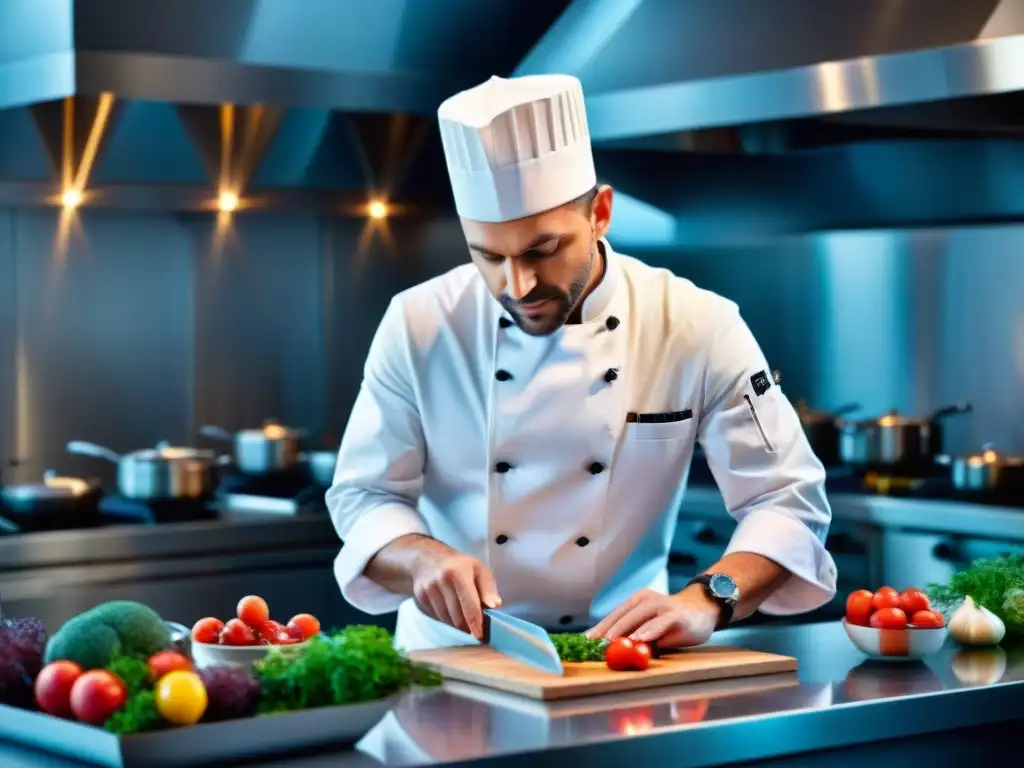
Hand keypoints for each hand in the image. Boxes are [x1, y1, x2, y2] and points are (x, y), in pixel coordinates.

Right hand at [412, 544, 501, 640]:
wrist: (428, 558)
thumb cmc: (460, 565)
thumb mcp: (479, 569)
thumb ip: (488, 588)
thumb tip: (495, 606)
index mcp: (459, 572)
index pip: (469, 604)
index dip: (476, 623)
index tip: (480, 635)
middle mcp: (441, 581)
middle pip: (457, 616)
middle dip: (468, 625)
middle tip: (475, 626)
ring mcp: (429, 589)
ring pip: (447, 619)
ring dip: (457, 624)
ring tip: (464, 617)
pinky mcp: (420, 597)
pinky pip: (437, 617)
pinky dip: (447, 619)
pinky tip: (451, 611)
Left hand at [585, 587, 719, 647]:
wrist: (702, 609)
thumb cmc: (672, 622)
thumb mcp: (651, 628)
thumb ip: (634, 637)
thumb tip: (612, 652)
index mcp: (636, 602)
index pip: (614, 616)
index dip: (599, 629)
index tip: (585, 642)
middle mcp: (646, 600)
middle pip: (622, 616)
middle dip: (607, 632)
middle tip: (593, 646)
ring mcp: (661, 606)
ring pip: (638, 618)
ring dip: (624, 631)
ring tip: (610, 643)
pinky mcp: (675, 615)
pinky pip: (659, 624)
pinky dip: (648, 632)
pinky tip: (639, 640)